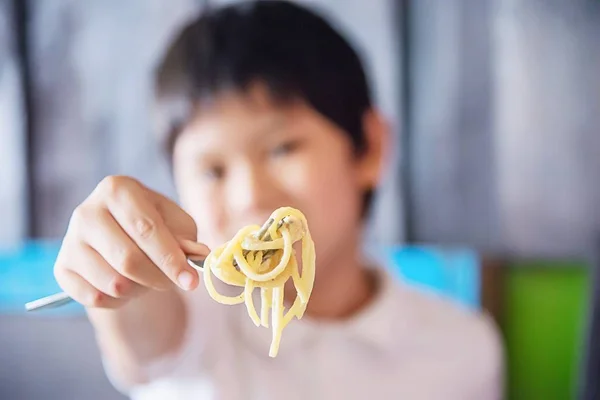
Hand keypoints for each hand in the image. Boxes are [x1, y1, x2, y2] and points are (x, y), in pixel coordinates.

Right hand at [54, 176, 208, 308]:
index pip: (146, 229)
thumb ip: (186, 238)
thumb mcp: (176, 223)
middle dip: (159, 278)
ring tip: (147, 278)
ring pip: (114, 284)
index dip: (171, 259)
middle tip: (174, 282)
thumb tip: (197, 254)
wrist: (121, 234)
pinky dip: (120, 301)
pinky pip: (97, 299)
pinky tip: (127, 285)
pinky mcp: (62, 269)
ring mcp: (70, 241)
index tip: (191, 281)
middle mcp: (87, 212)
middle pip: (128, 260)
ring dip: (141, 290)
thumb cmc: (154, 225)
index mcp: (117, 190)